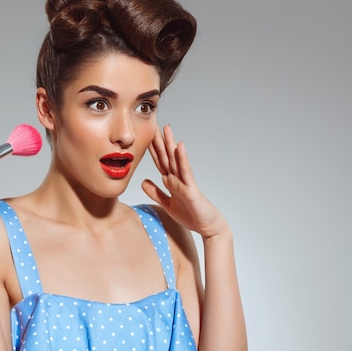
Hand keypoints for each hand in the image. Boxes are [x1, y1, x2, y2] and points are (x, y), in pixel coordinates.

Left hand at [141, 124, 227, 238]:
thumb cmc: (191, 215)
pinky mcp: (191, 189)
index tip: (145, 136)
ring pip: (175, 160)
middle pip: (166, 157)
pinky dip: (182, 159)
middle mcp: (178, 178)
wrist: (208, 226)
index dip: (152, 149)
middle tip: (153, 124)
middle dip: (159, 141)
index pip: (159, 162)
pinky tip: (179, 146)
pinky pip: (185, 172)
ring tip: (166, 128)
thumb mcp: (167, 204)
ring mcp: (185, 182)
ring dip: (171, 144)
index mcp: (171, 181)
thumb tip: (143, 181)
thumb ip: (156, 192)